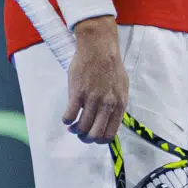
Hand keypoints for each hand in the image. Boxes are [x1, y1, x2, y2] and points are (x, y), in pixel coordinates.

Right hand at [61, 16, 128, 143]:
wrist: (99, 47)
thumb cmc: (110, 66)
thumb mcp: (121, 87)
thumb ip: (117, 105)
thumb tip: (111, 121)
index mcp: (119, 104)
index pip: (109, 134)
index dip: (99, 140)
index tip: (92, 135)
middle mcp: (107, 105)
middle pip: (94, 135)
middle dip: (85, 138)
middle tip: (80, 132)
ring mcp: (92, 99)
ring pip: (81, 128)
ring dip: (74, 129)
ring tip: (72, 124)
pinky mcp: (77, 93)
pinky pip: (69, 116)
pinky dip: (66, 120)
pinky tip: (67, 115)